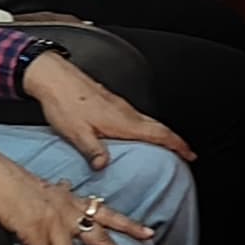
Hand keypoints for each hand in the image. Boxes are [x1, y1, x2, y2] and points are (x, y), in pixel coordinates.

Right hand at [0, 149, 150, 244]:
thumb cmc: (16, 180)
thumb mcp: (47, 187)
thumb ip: (61, 195)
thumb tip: (68, 189)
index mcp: (72, 202)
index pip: (108, 213)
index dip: (130, 225)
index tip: (149, 234)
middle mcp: (68, 212)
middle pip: (100, 240)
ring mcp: (52, 222)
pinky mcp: (32, 230)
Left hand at [23, 47, 193, 169]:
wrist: (55, 78)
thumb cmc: (64, 103)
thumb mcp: (76, 133)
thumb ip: (93, 151)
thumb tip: (104, 166)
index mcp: (122, 121)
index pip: (158, 134)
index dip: (177, 145)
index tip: (190, 154)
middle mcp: (125, 112)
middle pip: (158, 127)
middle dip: (175, 141)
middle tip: (186, 153)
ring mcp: (119, 105)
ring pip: (148, 121)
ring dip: (162, 134)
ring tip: (167, 146)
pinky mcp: (111, 102)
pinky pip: (137, 117)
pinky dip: (147, 127)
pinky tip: (139, 133)